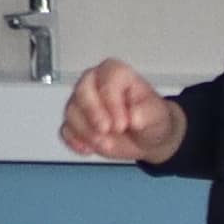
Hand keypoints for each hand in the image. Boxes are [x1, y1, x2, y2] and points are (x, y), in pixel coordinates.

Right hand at [62, 63, 183, 165]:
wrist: (146, 138)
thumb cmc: (150, 118)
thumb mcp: (157, 114)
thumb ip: (147, 113)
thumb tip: (133, 117)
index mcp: (117, 74)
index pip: (108, 78)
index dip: (112, 100)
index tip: (122, 124)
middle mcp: (95, 83)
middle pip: (82, 89)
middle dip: (92, 112)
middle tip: (106, 131)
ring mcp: (82, 103)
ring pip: (72, 111)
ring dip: (86, 131)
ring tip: (106, 144)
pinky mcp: (75, 123)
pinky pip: (66, 129)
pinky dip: (75, 141)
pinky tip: (88, 149)